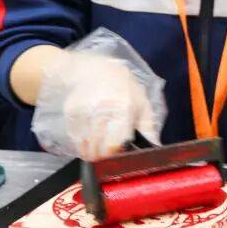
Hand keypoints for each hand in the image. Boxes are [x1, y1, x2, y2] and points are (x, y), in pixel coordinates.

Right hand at [33, 54, 158, 160]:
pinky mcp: (71, 112)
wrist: (96, 70)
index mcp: (123, 108)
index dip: (115, 155)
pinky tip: (87, 141)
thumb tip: (155, 146)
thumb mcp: (142, 103)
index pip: (115, 143)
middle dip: (102, 157)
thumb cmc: (124, 89)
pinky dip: (80, 143)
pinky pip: (74, 137)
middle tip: (106, 158)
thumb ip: (148, 127)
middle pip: (98, 148)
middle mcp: (102, 110)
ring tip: (96, 152)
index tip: (117, 157)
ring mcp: (84, 111)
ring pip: (85, 145)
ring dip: (90, 153)